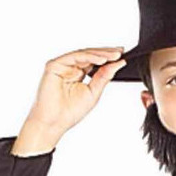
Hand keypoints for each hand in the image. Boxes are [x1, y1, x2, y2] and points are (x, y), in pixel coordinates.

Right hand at [12, 46, 127, 151]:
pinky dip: (89, 57)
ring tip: (114, 56)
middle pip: (90, 55)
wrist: (54, 123)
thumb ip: (104, 77)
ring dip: (100, 54)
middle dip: (106, 53)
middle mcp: (70, 68)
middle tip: (120, 52)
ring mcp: (62, 65)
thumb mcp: (94, 92)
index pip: (95, 62)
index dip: (108, 58)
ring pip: (83, 54)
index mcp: (79, 74)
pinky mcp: (54, 65)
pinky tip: (101, 60)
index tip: (122, 55)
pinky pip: (74, 57)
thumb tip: (117, 64)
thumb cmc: (69, 112)